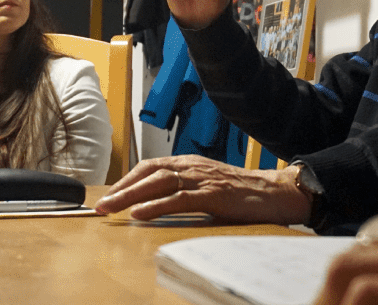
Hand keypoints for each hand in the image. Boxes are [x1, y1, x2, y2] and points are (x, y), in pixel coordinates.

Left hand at [93, 155, 310, 224]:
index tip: (110, 194)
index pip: (150, 166)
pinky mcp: (213, 195)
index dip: (128, 179)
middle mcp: (193, 166)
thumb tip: (158, 205)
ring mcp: (202, 179)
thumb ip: (186, 191)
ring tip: (112, 208)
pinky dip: (156, 205)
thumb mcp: (209, 187)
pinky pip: (179, 199)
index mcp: (191, 163)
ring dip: (131, 195)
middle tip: (101, 205)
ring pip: (158, 182)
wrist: (276, 192)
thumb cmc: (243, 193)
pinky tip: (140, 213)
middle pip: (148, 172)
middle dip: (121, 188)